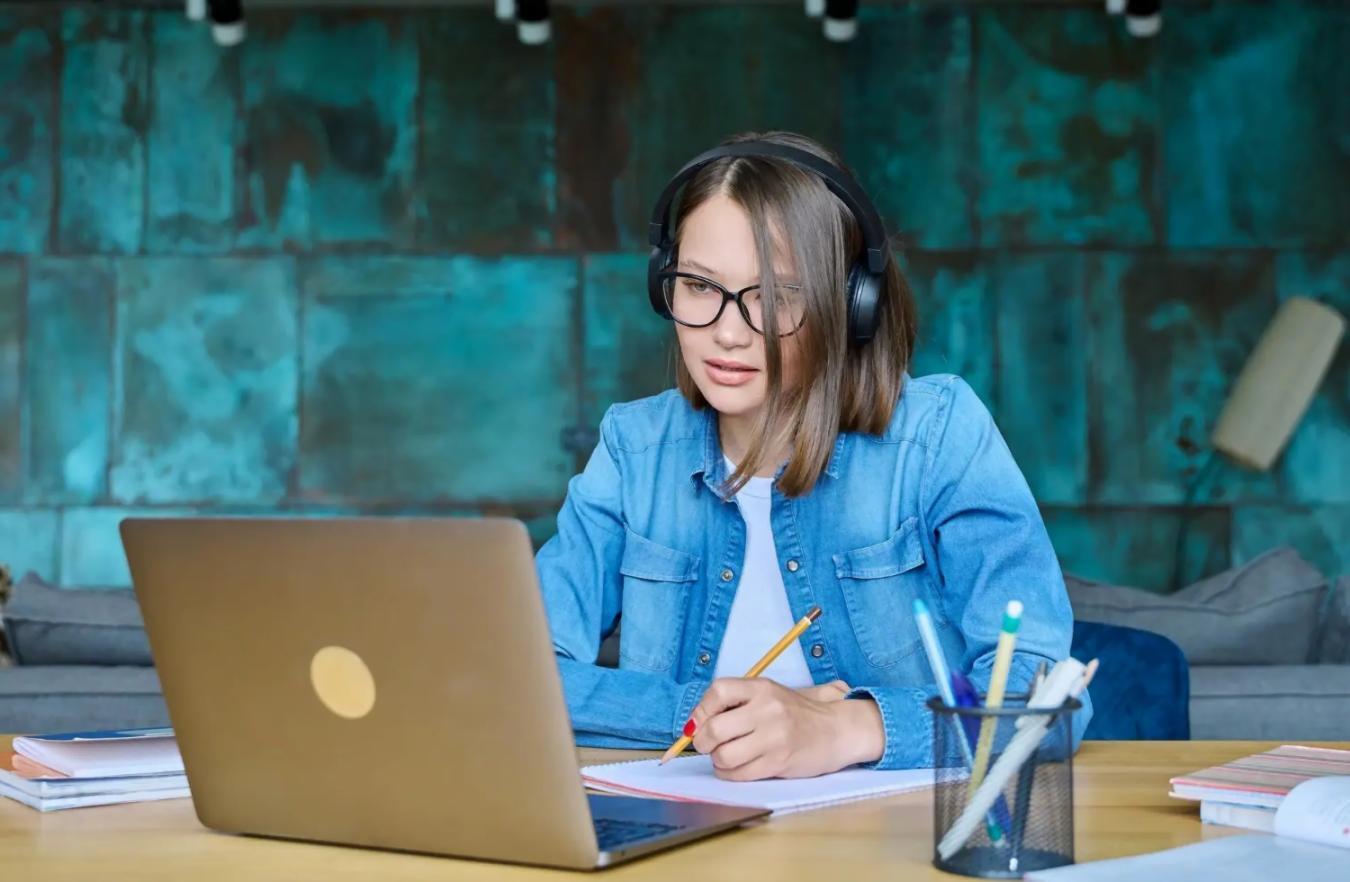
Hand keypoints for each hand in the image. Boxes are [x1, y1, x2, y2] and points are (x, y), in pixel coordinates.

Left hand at [686, 678, 883, 781]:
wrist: (836, 730)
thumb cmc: (795, 713)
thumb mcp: (768, 695)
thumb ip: (736, 703)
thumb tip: (694, 724)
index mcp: (761, 687)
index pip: (718, 692)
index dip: (701, 710)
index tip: (699, 722)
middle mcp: (767, 709)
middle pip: (715, 729)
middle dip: (703, 741)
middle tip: (707, 744)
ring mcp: (774, 737)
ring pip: (724, 756)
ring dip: (717, 760)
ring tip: (725, 757)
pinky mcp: (779, 762)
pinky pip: (739, 774)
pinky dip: (730, 774)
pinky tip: (737, 768)